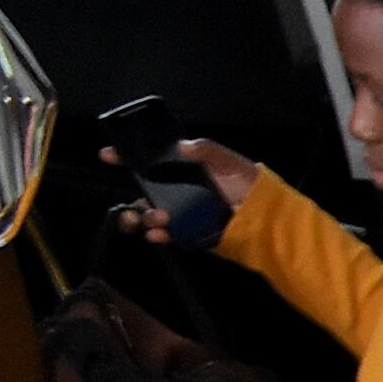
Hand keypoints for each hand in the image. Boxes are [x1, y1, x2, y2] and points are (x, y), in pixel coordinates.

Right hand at [98, 137, 255, 244]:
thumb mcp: (232, 163)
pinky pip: (170, 235)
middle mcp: (181, 191)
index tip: (108, 155)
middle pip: (146, 191)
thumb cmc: (253, 186)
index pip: (151, 161)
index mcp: (186, 170)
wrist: (274, 220)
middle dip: (133, 195)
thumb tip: (182, 146)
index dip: (127, 157)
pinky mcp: (193, 234)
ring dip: (147, 216)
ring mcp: (185, 213)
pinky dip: (160, 235)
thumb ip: (209, 151)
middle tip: (133, 201)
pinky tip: (159, 234)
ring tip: (158, 217)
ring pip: (153, 214)